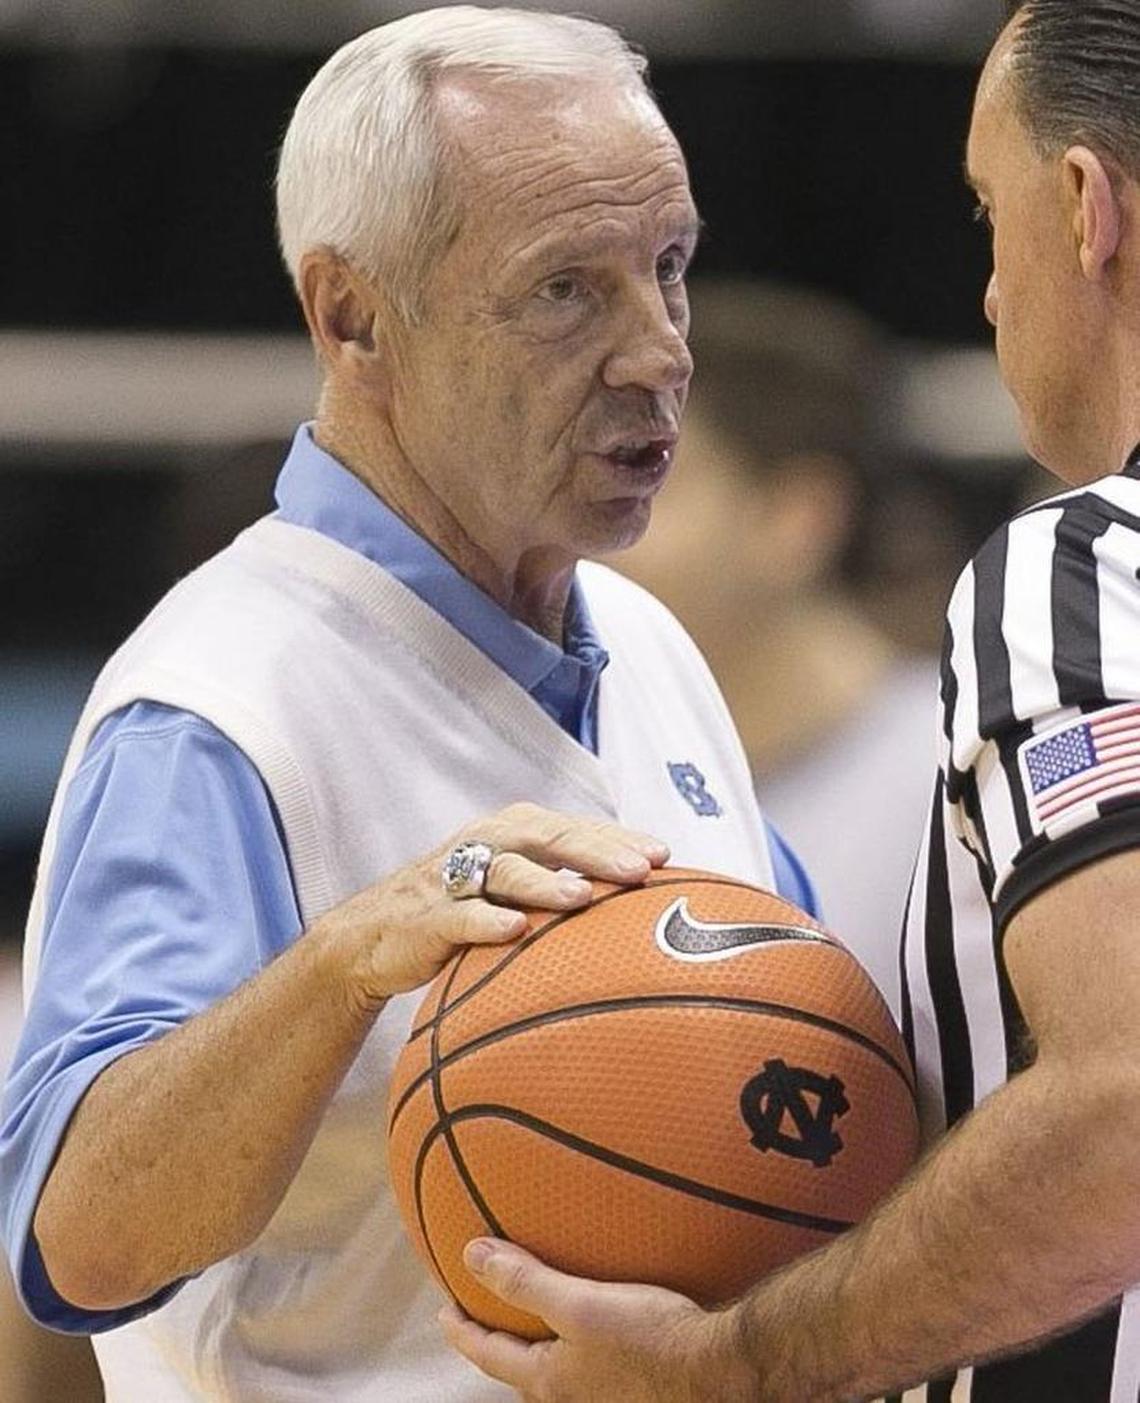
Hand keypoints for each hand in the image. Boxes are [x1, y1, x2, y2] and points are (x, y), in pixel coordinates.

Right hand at [318, 803, 668, 1003]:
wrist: (372, 936)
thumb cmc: (463, 909)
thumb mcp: (513, 888)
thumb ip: (565, 885)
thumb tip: (642, 905)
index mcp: (513, 832)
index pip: (574, 828)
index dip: (618, 839)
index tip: (664, 856)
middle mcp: (486, 843)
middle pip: (547, 838)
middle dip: (595, 852)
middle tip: (639, 871)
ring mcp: (454, 879)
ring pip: (504, 871)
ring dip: (544, 883)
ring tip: (581, 898)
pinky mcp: (426, 917)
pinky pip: (458, 916)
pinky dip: (485, 921)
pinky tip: (513, 930)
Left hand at [439, 1239, 752, 1402]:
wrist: (717, 1371)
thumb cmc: (649, 1340)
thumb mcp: (579, 1304)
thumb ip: (525, 1280)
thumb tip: (472, 1256)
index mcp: (550, 1381)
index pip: (490, 1355)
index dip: (463, 1330)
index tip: (445, 1310)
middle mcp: (573, 1395)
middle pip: (522, 1368)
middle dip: (501, 1340)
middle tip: (487, 1310)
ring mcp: (604, 1393)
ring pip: (558, 1366)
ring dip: (541, 1339)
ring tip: (540, 1312)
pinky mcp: (634, 1382)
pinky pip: (590, 1357)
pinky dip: (577, 1337)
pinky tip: (599, 1316)